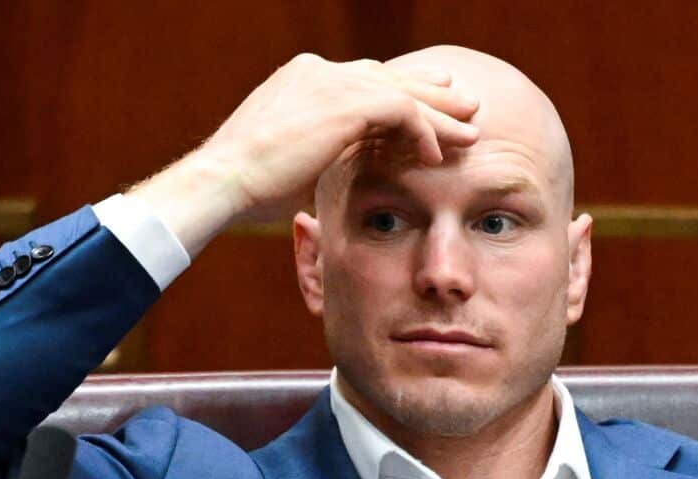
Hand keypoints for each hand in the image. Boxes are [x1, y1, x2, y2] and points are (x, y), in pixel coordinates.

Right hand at [129, 53, 479, 254]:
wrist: (226, 181)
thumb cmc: (249, 187)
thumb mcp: (293, 161)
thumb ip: (323, 153)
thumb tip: (338, 172)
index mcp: (303, 79)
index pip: (364, 78)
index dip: (400, 91)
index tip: (429, 103)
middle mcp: (320, 71)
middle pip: (390, 77)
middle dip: (432, 93)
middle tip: (466, 105)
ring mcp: (333, 82)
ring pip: (404, 92)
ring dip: (440, 115)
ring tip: (471, 133)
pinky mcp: (347, 102)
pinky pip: (403, 110)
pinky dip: (424, 131)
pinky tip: (436, 155)